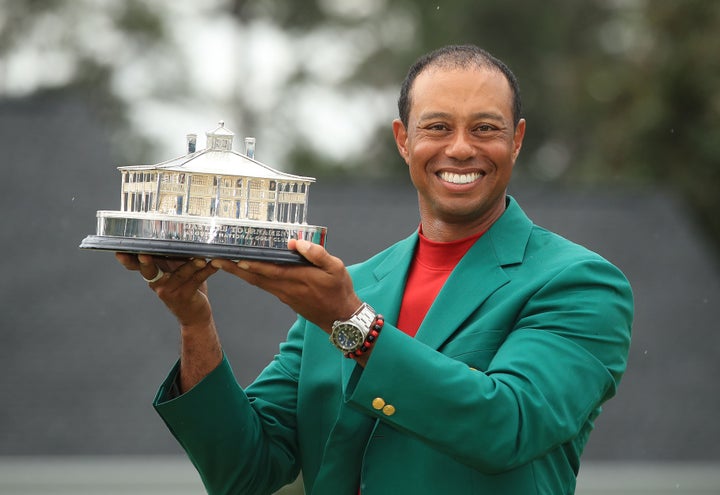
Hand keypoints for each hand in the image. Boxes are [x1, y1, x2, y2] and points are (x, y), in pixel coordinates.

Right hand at [115, 253, 218, 327]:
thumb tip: (179, 232)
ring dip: (191, 265)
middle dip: (145, 262)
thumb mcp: (177, 270)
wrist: (195, 315)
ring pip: (179, 274)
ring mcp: (170, 291)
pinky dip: (206, 271)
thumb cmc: (186, 287)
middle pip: (149, 271)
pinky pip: (196, 281)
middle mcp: (158, 283)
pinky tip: (214, 264)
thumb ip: (174, 256)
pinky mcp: (184, 297)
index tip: (119, 251)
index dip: (128, 259)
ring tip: (200, 259)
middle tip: (143, 254)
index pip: (136, 265)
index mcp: (154, 275)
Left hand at [210, 239, 361, 332]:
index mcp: (297, 278)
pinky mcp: (285, 298)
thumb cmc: (339, 291)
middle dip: (234, 268)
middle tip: (215, 259)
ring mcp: (284, 294)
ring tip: (224, 262)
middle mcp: (285, 288)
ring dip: (239, 273)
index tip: (232, 257)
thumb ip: (316, 254)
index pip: (267, 269)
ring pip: (257, 282)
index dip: (249, 263)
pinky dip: (252, 277)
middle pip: (254, 277)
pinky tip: (246, 270)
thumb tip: (295, 242)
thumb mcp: (336, 268)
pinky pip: (264, 286)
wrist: (341, 319)